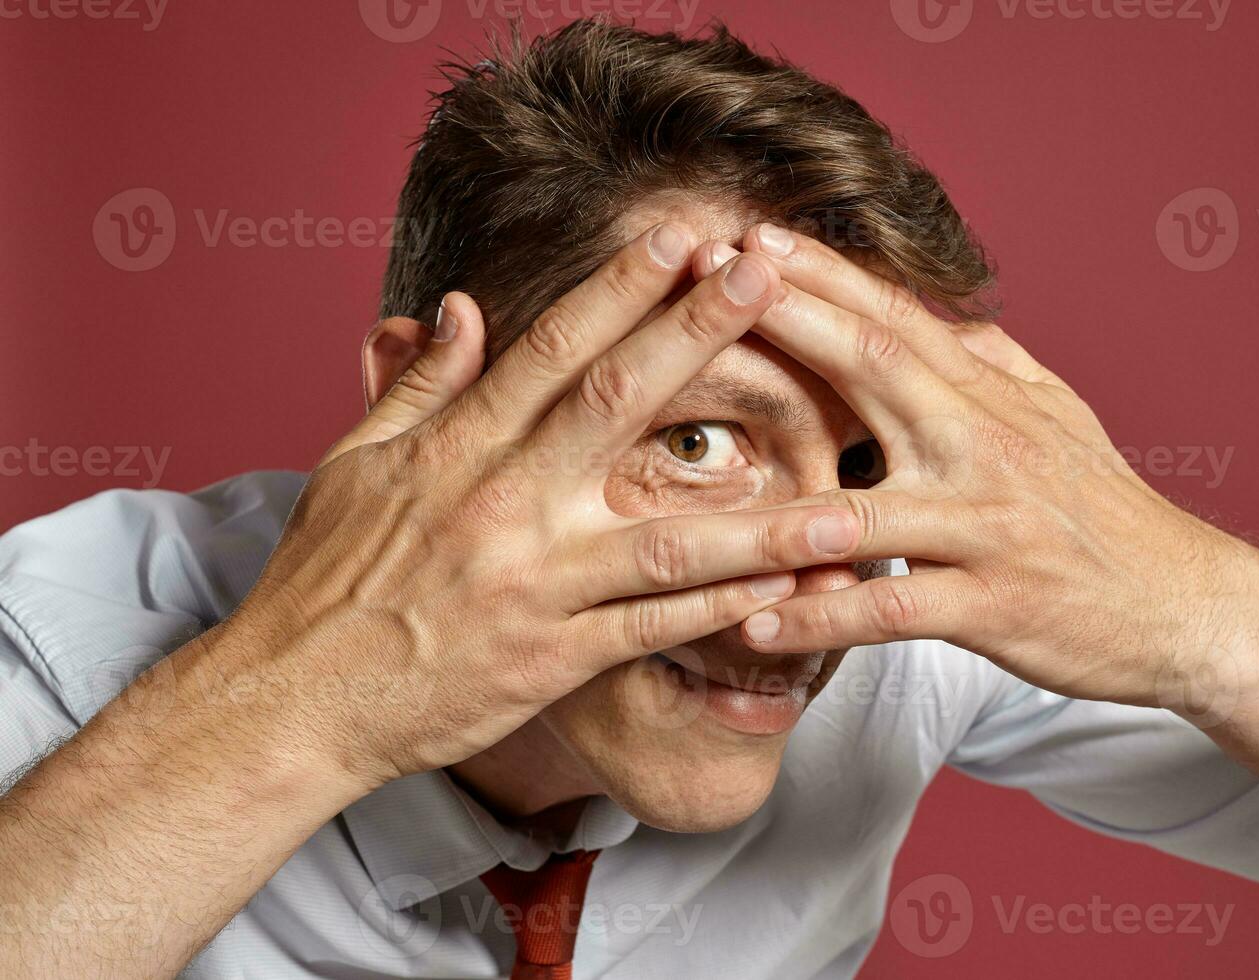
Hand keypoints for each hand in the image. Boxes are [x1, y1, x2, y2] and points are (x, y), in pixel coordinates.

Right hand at [224, 223, 865, 788]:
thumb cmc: (323, 579)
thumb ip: (419, 384)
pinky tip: (789, 593)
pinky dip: (724, 611)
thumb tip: (460, 308)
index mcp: (457, 446)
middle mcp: (505, 503)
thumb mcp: (355, 463)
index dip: (622, 285)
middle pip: (618, 402)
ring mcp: (537, 583)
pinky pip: (655, 630)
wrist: (295, 701)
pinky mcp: (555, 657)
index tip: (683, 236)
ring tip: (847, 499)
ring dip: (763, 519)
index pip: (552, 346)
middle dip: (700, 332)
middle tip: (771, 276)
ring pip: (668, 540)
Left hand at [695, 226, 1252, 708]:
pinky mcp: (994, 607)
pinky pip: (893, 613)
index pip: (899, 320)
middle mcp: (987, 448)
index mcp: (992, 399)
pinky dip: (824, 618)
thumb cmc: (1106, 510)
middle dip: (787, 321)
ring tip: (689, 490)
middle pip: (876, 372)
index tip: (751, 235)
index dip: (823, 275)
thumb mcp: (1061, 415)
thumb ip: (997, 362)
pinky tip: (759, 623)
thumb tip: (948, 313)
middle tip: (703, 283)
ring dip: (776, 500)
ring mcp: (988, 529)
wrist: (1188, 606)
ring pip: (867, 510)